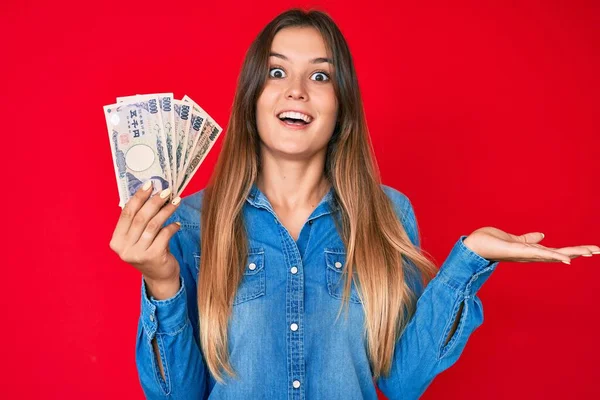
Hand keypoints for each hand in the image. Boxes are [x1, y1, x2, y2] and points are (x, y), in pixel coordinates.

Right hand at [109, 181, 181, 288]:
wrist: (160, 277)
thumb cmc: (150, 251)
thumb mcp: (139, 238)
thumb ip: (139, 220)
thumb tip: (151, 192)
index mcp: (116, 241)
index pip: (126, 213)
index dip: (138, 197)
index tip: (149, 184)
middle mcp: (124, 248)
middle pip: (140, 217)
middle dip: (155, 201)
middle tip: (167, 191)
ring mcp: (137, 254)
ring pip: (153, 225)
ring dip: (166, 211)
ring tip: (177, 202)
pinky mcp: (153, 257)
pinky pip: (164, 235)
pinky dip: (172, 227)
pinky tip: (177, 224)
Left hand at [463, 227, 599, 264]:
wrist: (473, 246)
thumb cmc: (490, 243)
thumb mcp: (513, 239)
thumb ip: (528, 239)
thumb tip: (542, 235)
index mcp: (531, 251)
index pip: (557, 251)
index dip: (573, 250)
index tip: (592, 249)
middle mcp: (531, 255)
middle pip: (560, 254)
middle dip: (580, 252)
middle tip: (599, 250)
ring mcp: (526, 255)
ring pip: (554, 254)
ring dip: (573, 253)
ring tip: (591, 251)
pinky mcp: (518, 252)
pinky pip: (539, 254)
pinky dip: (554, 256)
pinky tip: (567, 260)